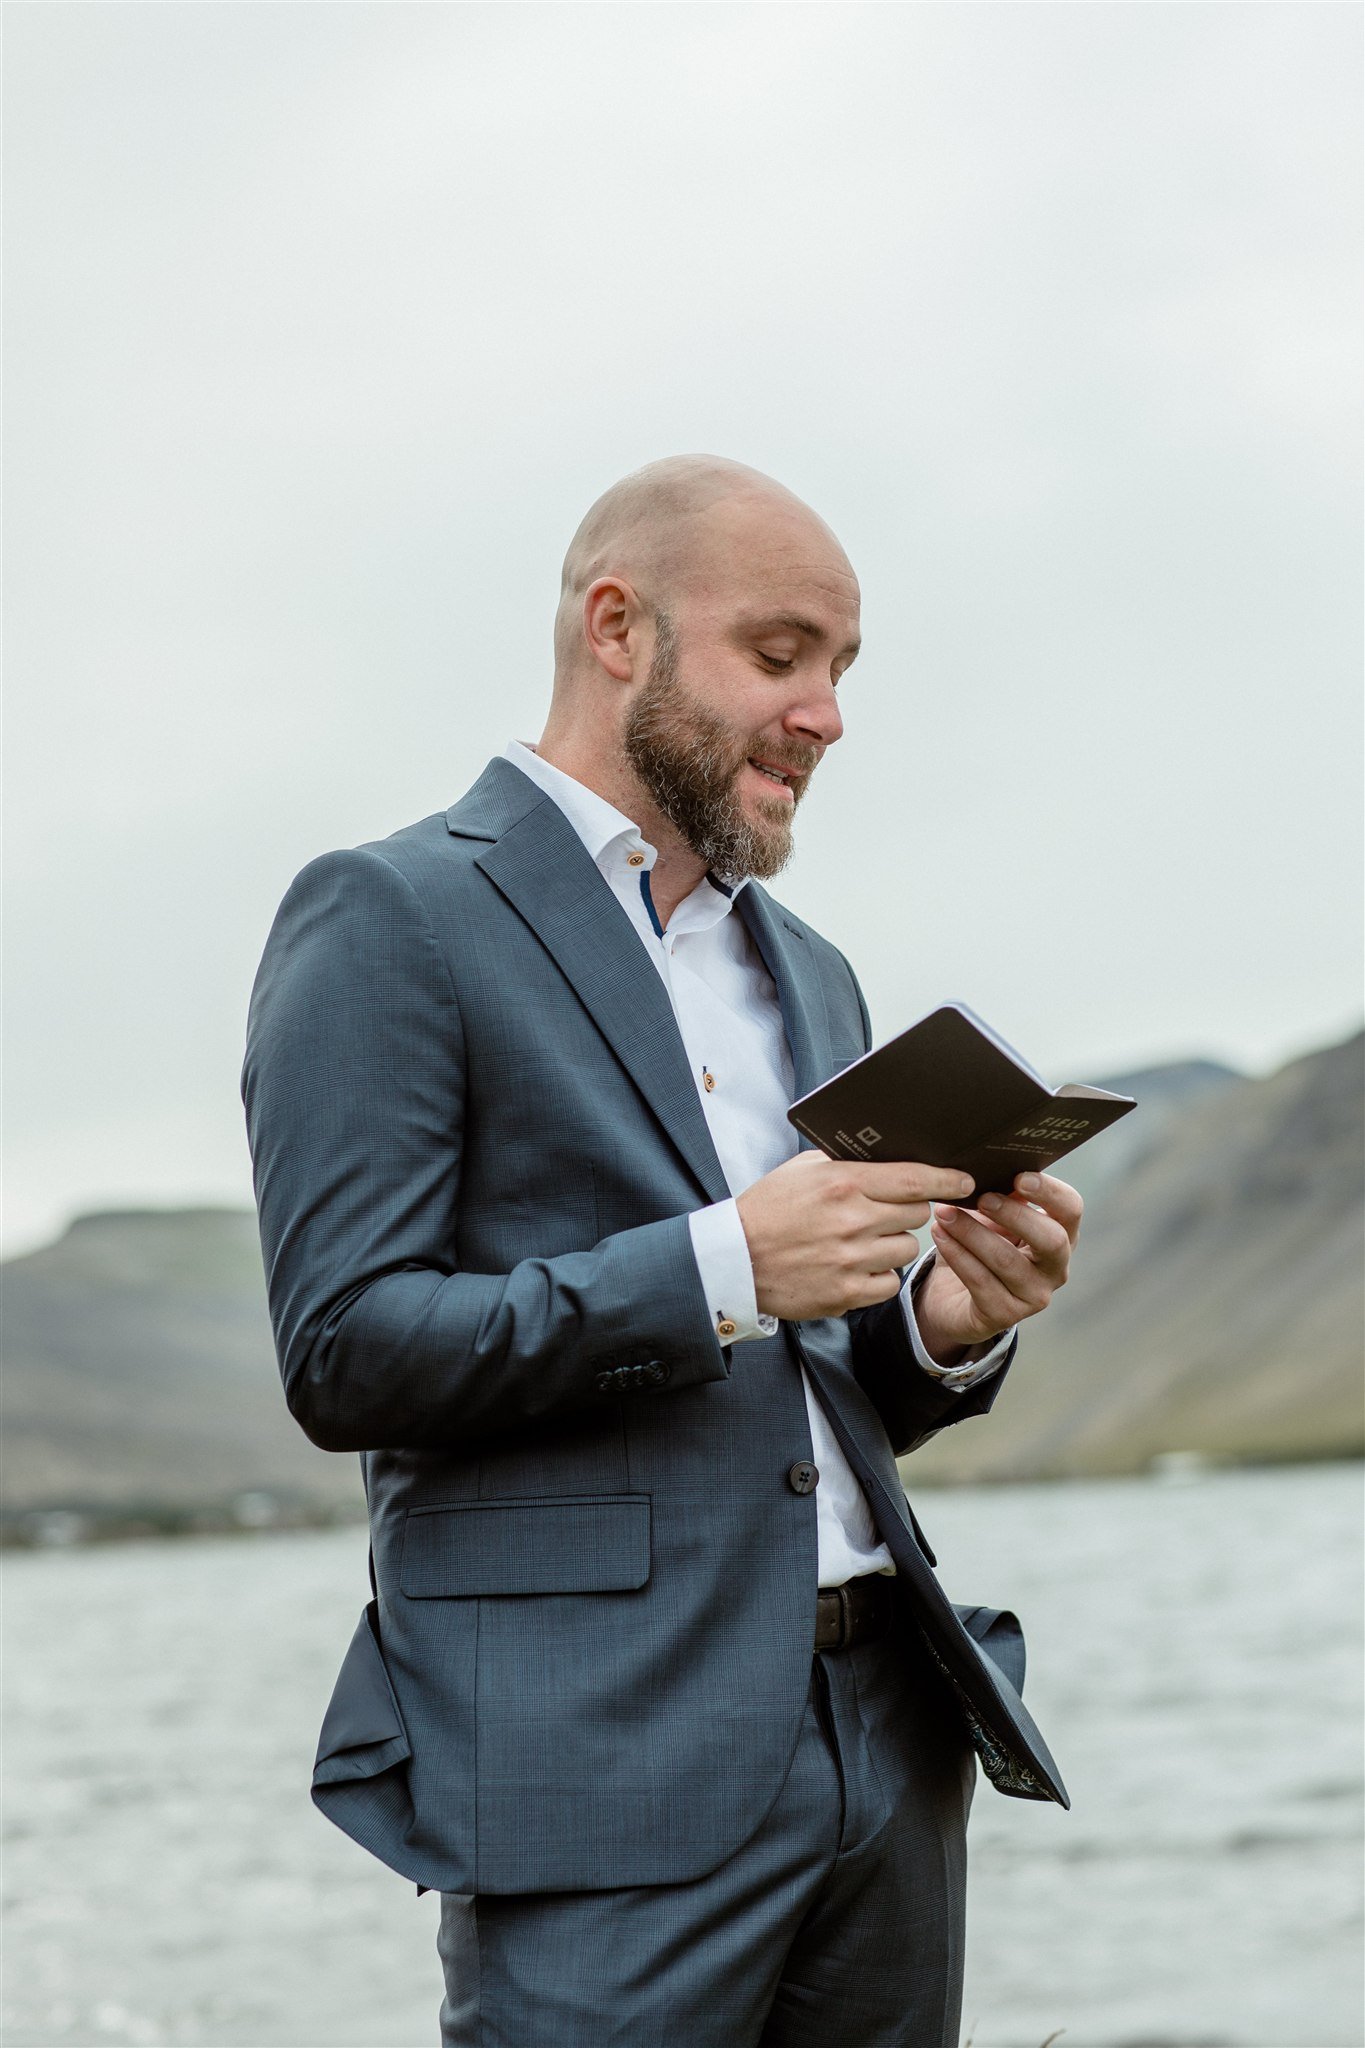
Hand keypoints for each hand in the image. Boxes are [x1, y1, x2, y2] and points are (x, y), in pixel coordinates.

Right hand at [736, 1150, 975, 1320]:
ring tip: (864, 1241)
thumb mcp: (803, 1170)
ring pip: (907, 1249)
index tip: (964, 1180)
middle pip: (916, 1214)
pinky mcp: (845, 1293)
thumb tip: (891, 1156)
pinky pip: (890, 1283)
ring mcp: (850, 1260)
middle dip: (908, 1211)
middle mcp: (852, 1220)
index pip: (913, 1179)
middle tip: (883, 1212)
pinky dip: (880, 1276)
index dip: (946, 1179)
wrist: (735, 1259)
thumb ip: (847, 1162)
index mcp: (843, 1183)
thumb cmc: (768, 1209)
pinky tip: (857, 1267)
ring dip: (894, 1244)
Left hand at [917, 1172, 1082, 1359]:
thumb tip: (989, 1164)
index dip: (1050, 1192)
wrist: (954, 1295)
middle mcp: (1055, 1268)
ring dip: (972, 1233)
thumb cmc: (981, 1244)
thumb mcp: (993, 1217)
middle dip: (1015, 1215)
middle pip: (1050, 1240)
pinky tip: (940, 1236)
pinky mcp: (1005, 1315)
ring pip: (1007, 1261)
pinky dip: (957, 1255)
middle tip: (982, 1196)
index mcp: (1060, 1235)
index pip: (1071, 1210)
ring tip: (944, 1213)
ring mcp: (1034, 1296)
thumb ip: (1000, 1194)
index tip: (1020, 1176)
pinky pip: (980, 1281)